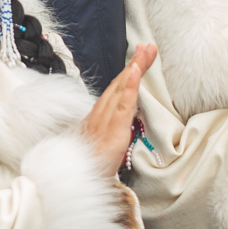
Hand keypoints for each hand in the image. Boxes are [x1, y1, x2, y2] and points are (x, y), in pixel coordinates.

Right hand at [81, 43, 154, 172]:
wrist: (78, 182)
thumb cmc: (90, 167)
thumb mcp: (101, 146)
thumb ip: (110, 133)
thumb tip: (121, 125)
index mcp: (98, 117)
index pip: (116, 90)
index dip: (128, 73)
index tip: (139, 58)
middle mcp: (100, 114)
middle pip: (119, 83)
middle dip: (135, 64)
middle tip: (148, 46)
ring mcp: (105, 120)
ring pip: (122, 88)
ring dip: (135, 68)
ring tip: (146, 51)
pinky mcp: (113, 130)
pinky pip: (123, 104)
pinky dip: (129, 86)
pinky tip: (136, 71)